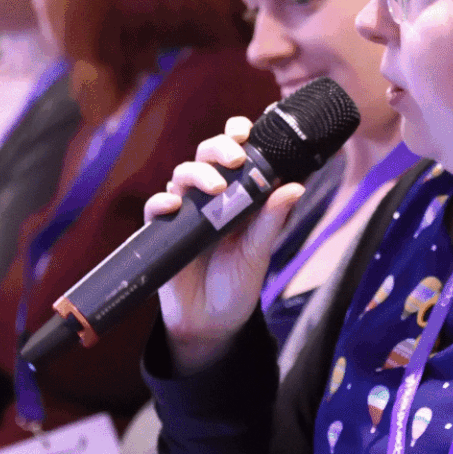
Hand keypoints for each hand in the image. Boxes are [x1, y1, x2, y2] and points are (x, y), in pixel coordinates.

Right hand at [148, 116, 303, 374]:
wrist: (211, 324)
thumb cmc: (238, 282)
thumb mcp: (259, 251)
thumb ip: (273, 219)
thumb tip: (296, 185)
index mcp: (238, 193)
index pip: (237, 151)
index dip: (239, 133)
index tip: (249, 130)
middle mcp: (209, 195)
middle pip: (207, 154)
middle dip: (220, 147)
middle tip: (237, 158)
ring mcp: (185, 210)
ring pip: (183, 173)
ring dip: (198, 173)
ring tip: (216, 188)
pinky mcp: (163, 230)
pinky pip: (156, 206)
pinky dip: (162, 201)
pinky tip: (174, 205)